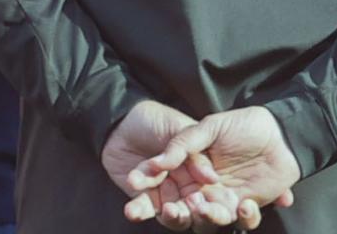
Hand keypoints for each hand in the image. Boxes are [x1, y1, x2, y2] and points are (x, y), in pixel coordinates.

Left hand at [105, 100, 239, 230]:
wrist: (122, 121)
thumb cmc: (157, 120)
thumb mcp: (179, 130)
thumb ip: (195, 153)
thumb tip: (212, 178)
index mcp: (203, 171)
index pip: (213, 192)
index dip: (212, 201)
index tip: (203, 200)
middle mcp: (189, 186)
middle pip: (195, 208)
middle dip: (191, 212)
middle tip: (183, 207)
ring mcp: (168, 193)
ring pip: (173, 213)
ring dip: (170, 215)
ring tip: (166, 209)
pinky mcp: (146, 197)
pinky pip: (145, 209)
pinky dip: (139, 211)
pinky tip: (132, 211)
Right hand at [131, 106, 299, 229]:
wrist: (277, 129)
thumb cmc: (240, 125)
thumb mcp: (207, 127)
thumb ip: (182, 143)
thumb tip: (158, 163)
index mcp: (188, 172)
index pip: (164, 190)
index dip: (153, 199)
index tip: (152, 197)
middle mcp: (203, 189)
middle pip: (183, 211)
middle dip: (175, 215)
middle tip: (173, 210)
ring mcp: (225, 199)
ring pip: (211, 219)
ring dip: (208, 218)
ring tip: (206, 209)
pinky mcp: (248, 204)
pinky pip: (244, 220)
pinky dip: (245, 217)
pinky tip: (245, 204)